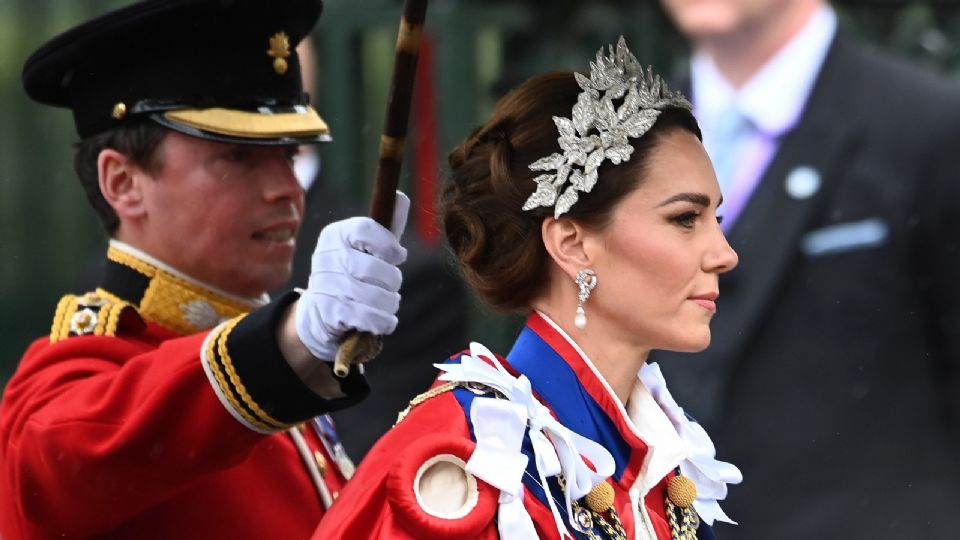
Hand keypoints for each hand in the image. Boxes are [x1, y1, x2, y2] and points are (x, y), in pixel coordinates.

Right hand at [294, 192, 408, 360]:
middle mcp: (328, 257)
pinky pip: (371, 317)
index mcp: (336, 235)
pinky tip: (384, 320)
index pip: (367, 230)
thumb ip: (386, 228)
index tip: (398, 256)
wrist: (318, 314)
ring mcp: (328, 286)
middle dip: (392, 280)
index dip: (389, 245)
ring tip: (386, 303)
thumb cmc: (350, 274)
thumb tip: (402, 197)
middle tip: (389, 285)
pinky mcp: (331, 312)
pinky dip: (384, 322)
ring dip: (390, 303)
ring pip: (379, 296)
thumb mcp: (364, 248)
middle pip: (378, 268)